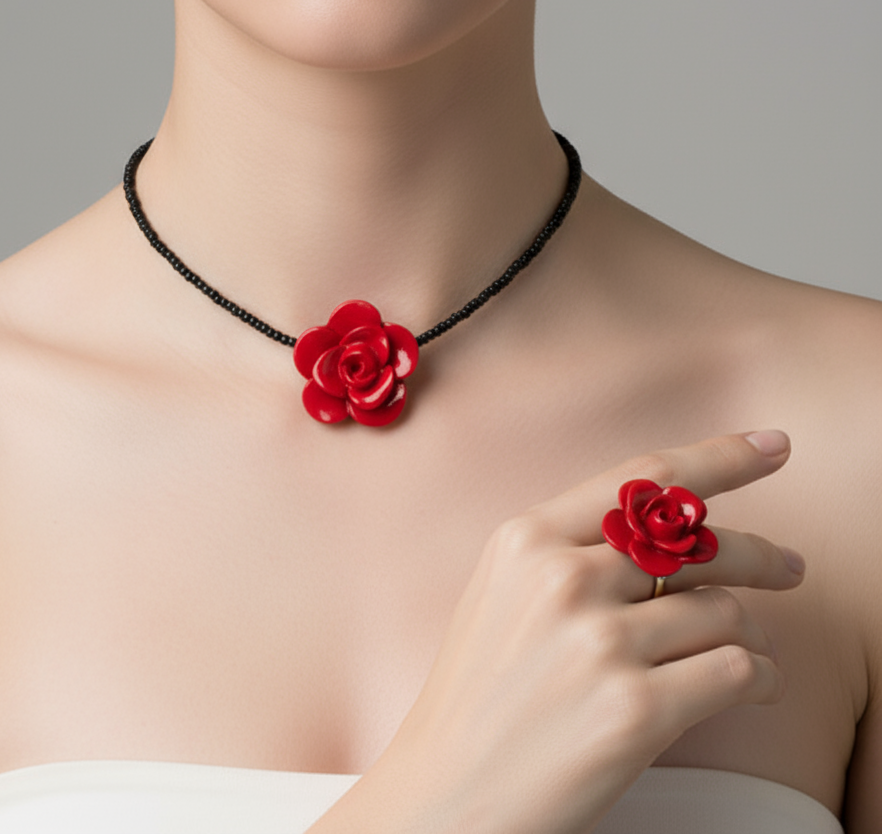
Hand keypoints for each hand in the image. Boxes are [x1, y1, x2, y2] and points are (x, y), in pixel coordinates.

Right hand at [315, 432, 803, 833]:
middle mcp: (563, 578)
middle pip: (698, 541)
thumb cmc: (479, 695)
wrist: (447, 793)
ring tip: (750, 654)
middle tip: (791, 567)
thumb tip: (676, 533)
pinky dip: (761, 678)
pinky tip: (753, 686)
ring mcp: (598, 643)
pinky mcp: (634, 710)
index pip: (643, 477)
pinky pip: (738, 670)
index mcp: (526, 539)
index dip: (720, 457)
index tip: (772, 446)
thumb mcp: (504, 595)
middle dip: (760, 554)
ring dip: (751, 634)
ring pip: (725, 610)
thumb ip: (575, 552)